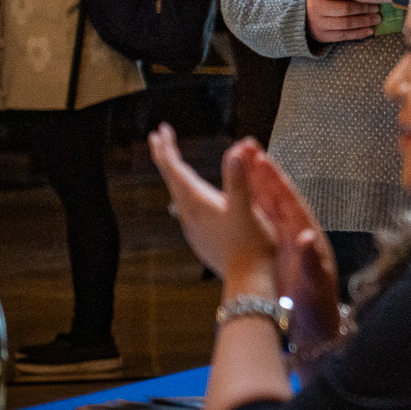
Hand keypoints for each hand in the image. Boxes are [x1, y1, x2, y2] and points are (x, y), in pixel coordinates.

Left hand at [147, 126, 275, 291]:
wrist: (249, 279)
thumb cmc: (251, 243)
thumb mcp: (247, 208)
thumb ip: (240, 178)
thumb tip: (238, 148)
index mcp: (198, 201)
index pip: (175, 168)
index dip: (167, 147)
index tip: (161, 129)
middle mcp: (190, 213)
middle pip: (171, 179)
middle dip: (166, 156)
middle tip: (159, 138)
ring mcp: (193, 227)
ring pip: (177, 194)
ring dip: (174, 174)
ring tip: (173, 163)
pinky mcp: (201, 237)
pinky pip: (187, 208)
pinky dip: (185, 193)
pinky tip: (190, 198)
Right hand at [246, 154, 341, 359]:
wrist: (315, 328)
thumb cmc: (318, 307)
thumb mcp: (316, 284)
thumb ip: (311, 261)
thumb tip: (306, 236)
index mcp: (306, 236)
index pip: (289, 202)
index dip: (275, 181)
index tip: (262, 160)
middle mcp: (296, 234)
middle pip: (276, 198)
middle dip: (262, 174)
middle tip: (247, 149)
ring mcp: (284, 242)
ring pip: (266, 208)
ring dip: (254, 186)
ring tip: (239, 163)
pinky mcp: (275, 252)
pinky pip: (260, 225)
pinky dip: (248, 209)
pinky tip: (234, 198)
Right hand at [305, 0, 380, 43]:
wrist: (301, 13)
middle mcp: (317, 8)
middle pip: (344, 9)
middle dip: (364, 8)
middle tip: (377, 7)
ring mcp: (320, 23)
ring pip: (346, 23)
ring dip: (365, 21)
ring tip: (377, 18)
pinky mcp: (323, 36)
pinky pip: (344, 36)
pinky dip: (359, 33)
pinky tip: (370, 30)